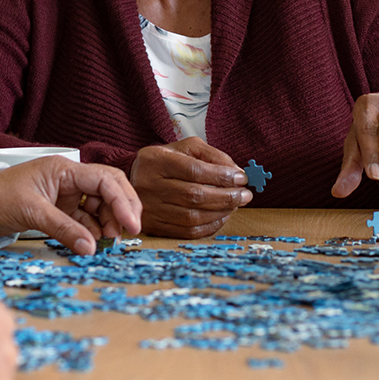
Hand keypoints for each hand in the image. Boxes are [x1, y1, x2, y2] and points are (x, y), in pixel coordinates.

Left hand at [0, 156, 142, 254]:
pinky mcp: (62, 210)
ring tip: (109, 243)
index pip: (104, 180)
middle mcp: (70, 179)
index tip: (131, 223)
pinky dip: (94, 231)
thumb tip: (91, 247)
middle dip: (122, 209)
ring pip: (100, 206)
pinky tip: (95, 243)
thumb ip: (62, 229)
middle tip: (130, 232)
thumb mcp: (31, 212)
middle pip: (109, 189)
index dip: (122, 200)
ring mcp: (67, 195)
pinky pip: (86, 219)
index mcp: (64, 169)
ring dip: (109, 223)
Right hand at [127, 137, 249, 238]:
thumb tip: (235, 171)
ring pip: (191, 217)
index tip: (241, 178)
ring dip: (220, 213)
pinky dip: (209, 226)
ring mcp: (150, 209)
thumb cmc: (165, 161)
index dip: (221, 176)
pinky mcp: (153, 226)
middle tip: (245, 194)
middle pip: (194, 196)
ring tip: (235, 205)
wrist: (133, 179)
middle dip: (226, 197)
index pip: (194, 170)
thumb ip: (211, 155)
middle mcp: (149, 185)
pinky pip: (186, 232)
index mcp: (156, 161)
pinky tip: (221, 217)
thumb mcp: (186, 147)